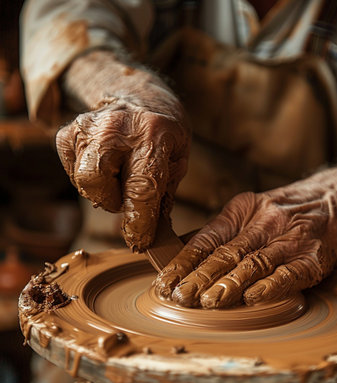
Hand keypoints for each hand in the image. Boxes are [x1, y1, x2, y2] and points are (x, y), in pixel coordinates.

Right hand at [56, 97, 188, 250]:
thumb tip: (150, 237)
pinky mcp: (68, 132)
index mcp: (154, 133)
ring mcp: (87, 125)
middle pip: (96, 181)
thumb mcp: (178, 161)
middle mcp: (116, 126)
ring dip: (103, 192)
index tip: (139, 241)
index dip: (138, 222)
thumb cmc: (164, 136)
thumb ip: (163, 196)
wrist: (140, 98)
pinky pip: (73, 173)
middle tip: (129, 200)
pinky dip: (90, 181)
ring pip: (83, 180)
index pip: (141, 187)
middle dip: (114, 203)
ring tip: (120, 179)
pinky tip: (107, 169)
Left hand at [155, 177, 336, 307]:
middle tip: (180, 297)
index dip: (184, 262)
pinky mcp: (312, 258)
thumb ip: (218, 233)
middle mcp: (263, 223)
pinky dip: (270, 287)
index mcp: (241, 210)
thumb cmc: (282, 212)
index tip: (166, 282)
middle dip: (200, 277)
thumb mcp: (247, 211)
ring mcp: (289, 240)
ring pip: (254, 263)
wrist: (333, 200)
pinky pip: (288, 273)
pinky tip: (252, 299)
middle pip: (227, 252)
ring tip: (207, 302)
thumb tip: (181, 255)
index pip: (207, 238)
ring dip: (229, 284)